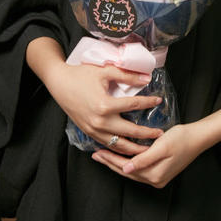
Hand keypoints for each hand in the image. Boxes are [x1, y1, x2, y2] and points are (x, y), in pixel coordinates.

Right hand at [46, 60, 163, 155]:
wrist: (59, 84)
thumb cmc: (81, 75)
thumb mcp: (105, 72)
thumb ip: (127, 75)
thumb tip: (146, 77)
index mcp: (105, 105)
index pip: (133, 105)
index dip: (148, 102)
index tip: (159, 101)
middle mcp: (100, 121)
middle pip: (130, 132)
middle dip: (147, 135)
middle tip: (160, 135)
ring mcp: (94, 129)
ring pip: (118, 145)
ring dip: (134, 148)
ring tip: (148, 148)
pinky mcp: (89, 132)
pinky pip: (107, 144)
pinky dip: (119, 149)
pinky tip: (128, 148)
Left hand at [91, 123, 202, 187]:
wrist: (198, 138)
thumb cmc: (181, 138)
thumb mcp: (162, 146)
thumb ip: (144, 159)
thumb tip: (126, 168)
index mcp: (154, 174)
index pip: (126, 168)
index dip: (111, 160)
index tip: (98, 152)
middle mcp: (155, 180)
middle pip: (127, 171)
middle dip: (110, 163)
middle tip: (95, 155)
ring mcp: (158, 178)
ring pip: (132, 171)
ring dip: (118, 163)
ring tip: (104, 156)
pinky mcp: (160, 172)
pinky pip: (139, 169)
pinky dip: (128, 162)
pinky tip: (122, 156)